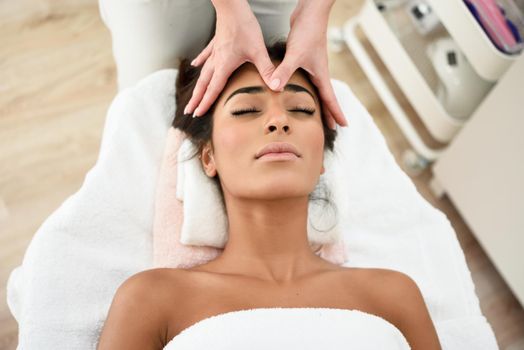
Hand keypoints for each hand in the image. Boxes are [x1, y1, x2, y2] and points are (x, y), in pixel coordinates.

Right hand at [184, 1, 275, 116]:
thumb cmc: (245, 27)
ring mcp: (215, 52)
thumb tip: (277, 86)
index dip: (205, 103)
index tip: (197, 113)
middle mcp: (216, 61)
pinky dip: (200, 62)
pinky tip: (195, 65)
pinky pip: (206, 55)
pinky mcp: (216, 43)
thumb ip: (267, 70)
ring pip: (203, 73)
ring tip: (192, 95)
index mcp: (224, 66)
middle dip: (196, 99)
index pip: (213, 89)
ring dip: (198, 86)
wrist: (233, 6)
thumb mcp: (258, 50)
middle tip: (189, 111)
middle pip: (204, 84)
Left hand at [268, 1, 347, 128]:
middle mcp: (319, 72)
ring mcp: (313, 66)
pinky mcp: (305, 59)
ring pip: (318, 89)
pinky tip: (301, 92)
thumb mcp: (295, 54)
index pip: (330, 99)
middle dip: (330, 112)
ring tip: (319, 114)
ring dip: (319, 102)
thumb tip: (274, 87)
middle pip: (326, 97)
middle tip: (333, 127)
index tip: (343, 126)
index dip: (336, 113)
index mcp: (320, 74)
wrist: (310, 12)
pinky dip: (308, 90)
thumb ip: (284, 71)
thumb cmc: (308, 31)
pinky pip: (308, 80)